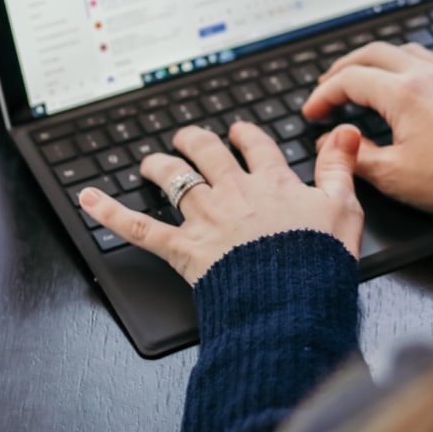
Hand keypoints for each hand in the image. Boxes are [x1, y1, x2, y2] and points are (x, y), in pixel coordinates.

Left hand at [78, 122, 363, 284]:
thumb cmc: (319, 258)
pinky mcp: (183, 248)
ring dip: (158, 166)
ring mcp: (206, 218)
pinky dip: (109, 213)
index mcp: (272, 183)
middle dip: (195, 141)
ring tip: (149, 162)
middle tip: (189, 137)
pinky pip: (139, 228)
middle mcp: (234, 192)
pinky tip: (88, 199)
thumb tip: (343, 132)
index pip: (255, 147)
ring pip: (173, 180)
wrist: (292, 299)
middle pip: (207, 154)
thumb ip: (339, 166)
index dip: (245, 136)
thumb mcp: (343, 207)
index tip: (239, 132)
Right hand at [302, 38, 432, 219]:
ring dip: (382, 58)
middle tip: (328, 86)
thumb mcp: (392, 175)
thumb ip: (354, 155)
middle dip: (344, 68)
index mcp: (402, 94)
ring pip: (409, 50)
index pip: (349, 81)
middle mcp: (426, 76)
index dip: (323, 95)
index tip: (313, 112)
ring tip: (368, 71)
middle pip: (373, 54)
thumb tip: (332, 143)